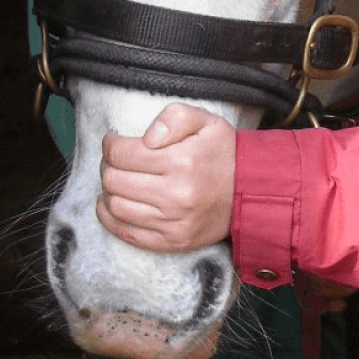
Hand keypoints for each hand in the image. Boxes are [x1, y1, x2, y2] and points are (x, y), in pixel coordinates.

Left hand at [97, 103, 235, 252]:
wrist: (251, 189)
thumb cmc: (224, 152)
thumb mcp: (207, 121)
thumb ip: (175, 117)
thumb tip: (146, 137)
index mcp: (182, 161)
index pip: (122, 154)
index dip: (110, 144)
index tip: (114, 139)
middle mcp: (176, 194)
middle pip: (114, 180)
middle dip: (107, 165)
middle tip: (116, 158)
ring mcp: (173, 222)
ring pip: (115, 206)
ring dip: (108, 190)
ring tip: (117, 179)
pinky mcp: (172, 241)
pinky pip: (125, 232)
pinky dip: (110, 218)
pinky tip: (113, 203)